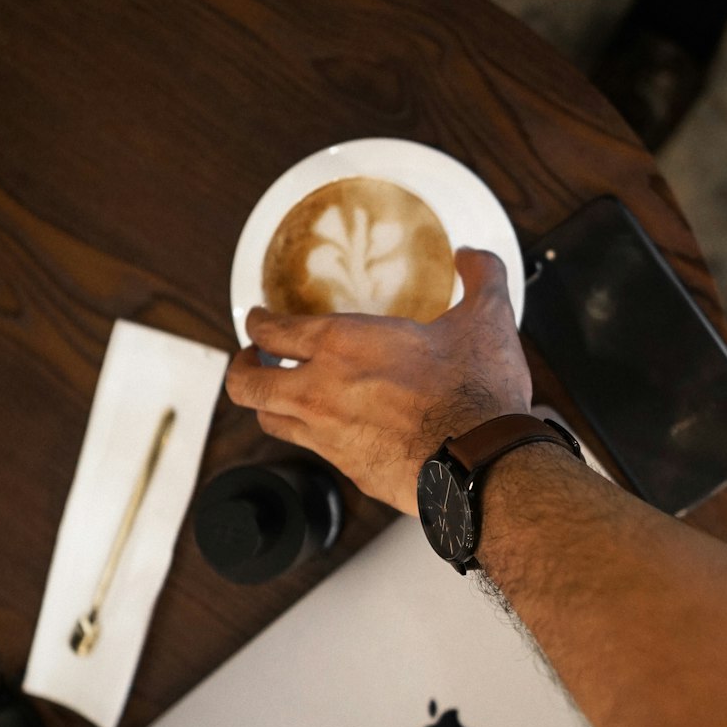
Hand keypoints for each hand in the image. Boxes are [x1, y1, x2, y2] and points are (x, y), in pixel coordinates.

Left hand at [224, 249, 531, 515]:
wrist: (480, 465)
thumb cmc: (475, 394)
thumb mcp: (486, 320)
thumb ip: (480, 277)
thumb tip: (473, 255)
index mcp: (341, 345)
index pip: (272, 331)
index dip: (257, 323)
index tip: (257, 320)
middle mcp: (320, 392)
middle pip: (247, 384)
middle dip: (241, 369)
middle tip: (250, 360)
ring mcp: (329, 437)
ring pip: (270, 421)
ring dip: (270, 405)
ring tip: (280, 396)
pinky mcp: (350, 471)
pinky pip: (313, 452)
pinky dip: (312, 438)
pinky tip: (331, 432)